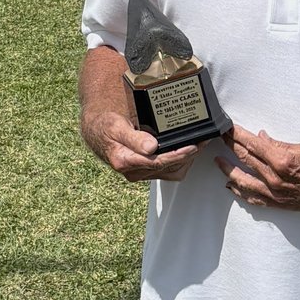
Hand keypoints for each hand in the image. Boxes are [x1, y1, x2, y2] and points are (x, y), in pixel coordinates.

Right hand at [82, 85, 198, 183]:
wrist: (97, 132)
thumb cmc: (105, 127)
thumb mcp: (115, 127)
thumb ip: (133, 138)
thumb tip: (151, 148)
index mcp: (125, 161)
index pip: (158, 161)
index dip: (178, 155)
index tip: (193, 146)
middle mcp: (134, 171)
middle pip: (168, 168)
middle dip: (187, 156)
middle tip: (202, 141)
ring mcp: (141, 172)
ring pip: (171, 172)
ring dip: (186, 160)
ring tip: (198, 144)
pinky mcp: (146, 170)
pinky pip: (168, 170)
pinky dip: (180, 161)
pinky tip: (186, 149)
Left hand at [216, 126, 299, 209]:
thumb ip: (279, 144)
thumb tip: (261, 138)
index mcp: (282, 160)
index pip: (253, 144)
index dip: (238, 135)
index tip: (228, 128)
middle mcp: (275, 178)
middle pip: (245, 159)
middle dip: (230, 146)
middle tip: (219, 138)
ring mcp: (275, 193)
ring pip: (243, 181)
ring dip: (228, 170)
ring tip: (218, 161)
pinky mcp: (278, 204)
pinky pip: (253, 199)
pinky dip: (240, 192)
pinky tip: (232, 186)